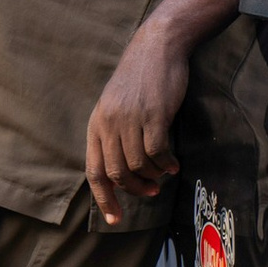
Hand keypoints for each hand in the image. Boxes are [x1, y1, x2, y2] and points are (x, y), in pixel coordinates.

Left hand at [85, 18, 191, 228]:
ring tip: (163, 173)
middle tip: (151, 192)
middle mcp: (109, 123)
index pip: (94, 171)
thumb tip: (123, 170)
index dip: (104, 198)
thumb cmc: (140, 79)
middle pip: (116, 173)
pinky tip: (173, 163)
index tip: (116, 219)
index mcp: (97, 123)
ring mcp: (130, 119)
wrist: (157, 47)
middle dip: (134, 190)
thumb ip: (114, 133)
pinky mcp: (153, 115)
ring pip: (137, 166)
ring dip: (153, 176)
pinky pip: (157, 152)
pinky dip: (166, 164)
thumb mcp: (116, 105)